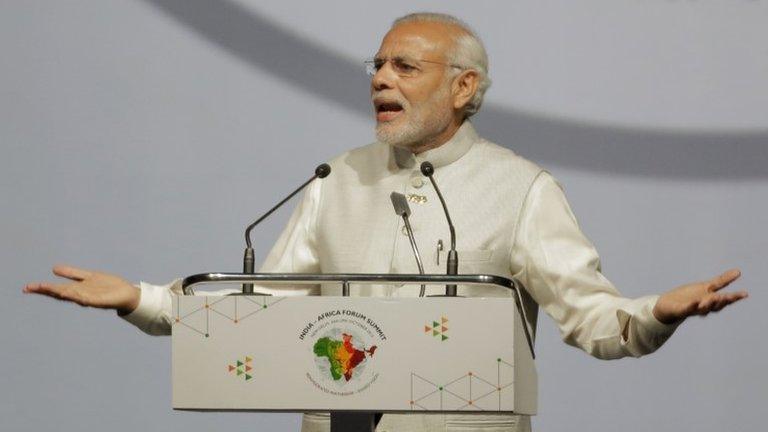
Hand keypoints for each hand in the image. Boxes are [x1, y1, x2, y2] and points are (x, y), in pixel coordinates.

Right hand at [23, 265, 139, 314]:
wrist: (127, 294)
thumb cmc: (108, 286)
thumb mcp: (88, 276)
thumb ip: (72, 273)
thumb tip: (54, 268)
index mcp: (77, 289)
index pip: (57, 288)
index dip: (43, 288)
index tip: (27, 287)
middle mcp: (81, 295)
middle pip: (60, 293)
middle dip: (46, 290)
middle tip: (29, 288)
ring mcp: (89, 298)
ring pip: (71, 295)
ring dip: (59, 292)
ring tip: (46, 288)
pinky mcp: (99, 301)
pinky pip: (86, 299)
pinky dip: (77, 296)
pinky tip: (69, 293)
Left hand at [653, 269, 747, 324]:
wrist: (669, 305)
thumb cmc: (689, 295)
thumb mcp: (706, 286)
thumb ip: (722, 280)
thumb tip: (738, 271)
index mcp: (711, 300)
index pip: (725, 299)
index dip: (735, 297)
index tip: (745, 294)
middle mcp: (704, 306)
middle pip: (716, 306)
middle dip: (722, 301)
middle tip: (728, 296)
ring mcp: (693, 309)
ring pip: (703, 309)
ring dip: (709, 304)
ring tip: (715, 297)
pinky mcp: (681, 310)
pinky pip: (687, 309)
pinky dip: (691, 306)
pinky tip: (695, 302)